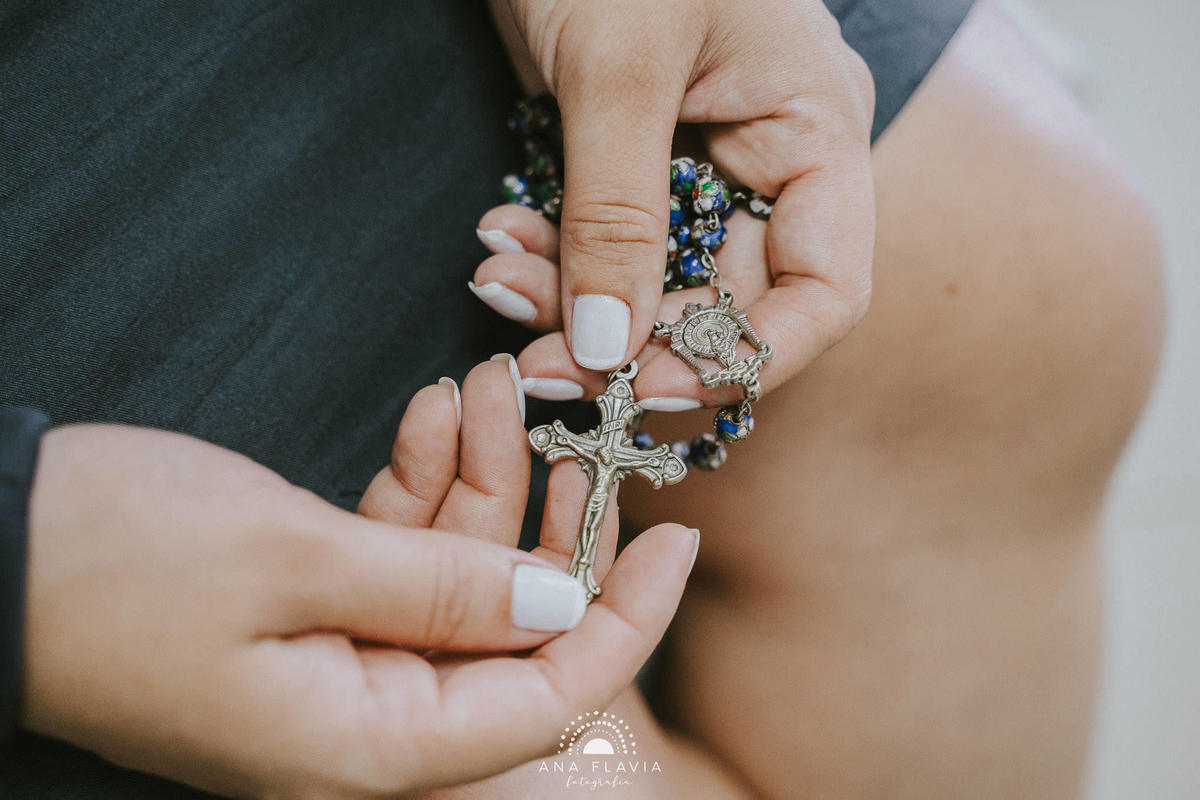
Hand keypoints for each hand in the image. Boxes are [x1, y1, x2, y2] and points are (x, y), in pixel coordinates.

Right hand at [24, 365, 694, 797]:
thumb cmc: (110, 560)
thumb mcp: (294, 559)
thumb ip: (442, 592)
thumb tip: (561, 611)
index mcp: (364, 747)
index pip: (545, 703)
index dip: (624, 620)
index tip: (674, 537)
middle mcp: (359, 725)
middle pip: (507, 635)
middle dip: (542, 523)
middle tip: (569, 428)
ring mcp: (333, 670)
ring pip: (453, 581)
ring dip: (476, 483)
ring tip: (482, 385)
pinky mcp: (305, 618)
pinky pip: (394, 560)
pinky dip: (417, 490)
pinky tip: (430, 417)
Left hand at [475, 0, 874, 404]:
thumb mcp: (616, 71)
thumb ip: (618, 218)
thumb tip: (607, 353)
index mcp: (813, 132)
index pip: (824, 293)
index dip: (746, 360)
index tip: (649, 390)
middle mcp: (772, 159)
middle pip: (727, 303)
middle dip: (631, 338)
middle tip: (537, 355)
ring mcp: (704, 163)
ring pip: (656, 282)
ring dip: (576, 302)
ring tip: (499, 279)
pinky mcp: (637, 159)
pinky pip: (608, 243)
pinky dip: (556, 258)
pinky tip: (502, 243)